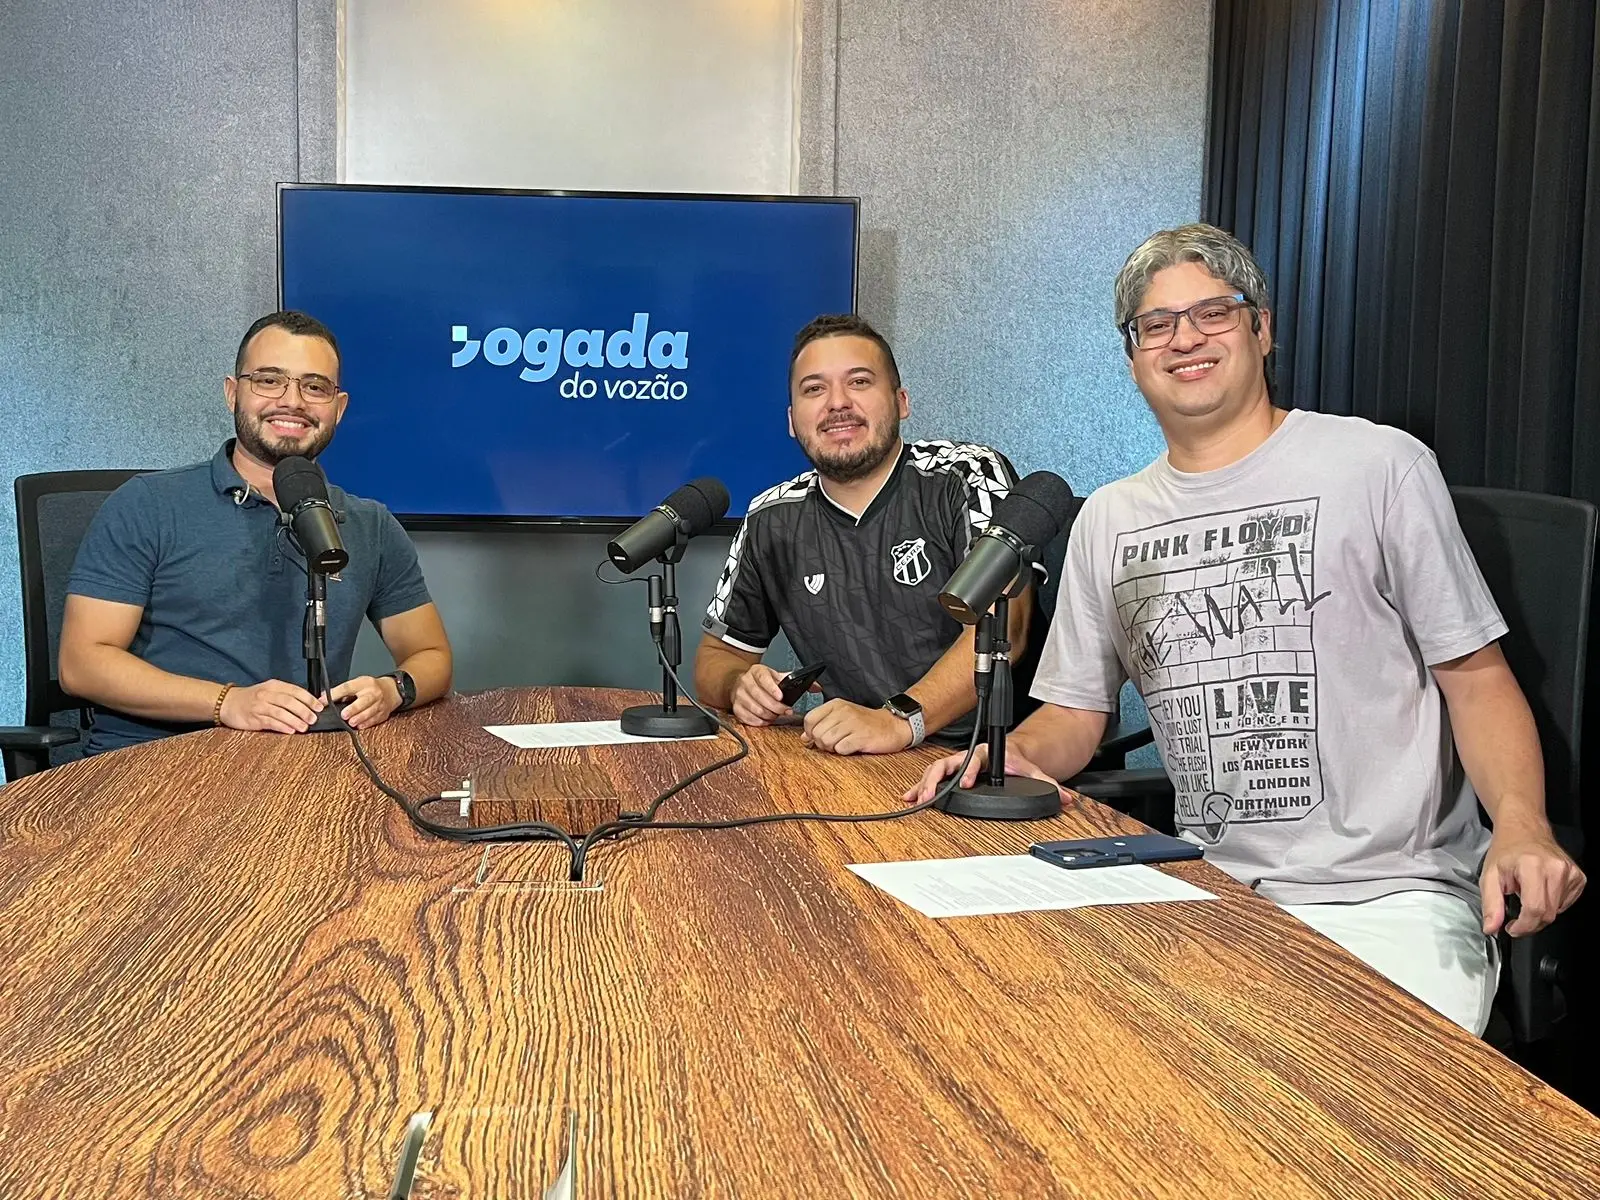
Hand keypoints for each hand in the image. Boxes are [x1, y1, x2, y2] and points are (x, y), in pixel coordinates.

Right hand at [219, 679, 324, 733]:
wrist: (228, 703)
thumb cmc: (253, 698)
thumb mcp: (270, 691)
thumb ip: (287, 696)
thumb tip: (310, 704)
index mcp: (274, 686)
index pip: (295, 690)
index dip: (309, 699)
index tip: (319, 707)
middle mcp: (267, 694)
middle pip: (289, 702)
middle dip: (304, 711)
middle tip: (314, 719)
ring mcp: (259, 706)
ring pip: (280, 712)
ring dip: (295, 720)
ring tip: (305, 727)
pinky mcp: (253, 718)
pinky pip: (270, 722)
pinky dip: (282, 726)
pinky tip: (290, 731)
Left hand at [330, 675, 401, 730]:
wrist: (391, 691)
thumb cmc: (371, 687)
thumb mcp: (358, 683)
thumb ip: (343, 691)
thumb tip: (325, 698)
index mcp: (363, 683)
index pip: (347, 687)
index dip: (334, 694)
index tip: (323, 701)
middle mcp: (373, 693)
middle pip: (363, 701)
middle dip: (353, 708)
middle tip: (344, 715)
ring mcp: (379, 704)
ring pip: (370, 712)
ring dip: (360, 718)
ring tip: (351, 722)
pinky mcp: (383, 713)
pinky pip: (375, 719)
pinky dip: (367, 723)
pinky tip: (360, 726)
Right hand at [730, 663, 794, 725]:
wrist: (742, 683)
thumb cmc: (761, 681)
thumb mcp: (774, 675)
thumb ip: (788, 679)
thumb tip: (807, 684)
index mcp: (756, 671)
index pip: (763, 678)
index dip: (772, 688)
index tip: (781, 697)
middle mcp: (745, 681)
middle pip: (760, 696)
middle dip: (776, 707)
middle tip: (785, 710)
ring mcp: (739, 695)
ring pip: (755, 709)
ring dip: (769, 715)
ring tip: (776, 714)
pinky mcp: (736, 707)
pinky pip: (749, 718)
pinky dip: (760, 721)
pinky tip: (766, 719)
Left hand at [801, 699, 913, 755]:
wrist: (892, 726)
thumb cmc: (865, 723)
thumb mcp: (842, 718)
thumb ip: (822, 725)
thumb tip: (804, 738)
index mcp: (836, 705)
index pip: (809, 719)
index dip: (810, 733)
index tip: (819, 737)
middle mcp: (843, 711)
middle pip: (817, 733)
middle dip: (822, 743)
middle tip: (834, 744)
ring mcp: (853, 723)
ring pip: (827, 742)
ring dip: (832, 749)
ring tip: (843, 745)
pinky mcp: (862, 736)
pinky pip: (841, 749)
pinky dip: (844, 752)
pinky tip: (852, 747)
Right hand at [902, 742, 1062, 803]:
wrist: (1009, 752)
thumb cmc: (1015, 760)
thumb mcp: (1032, 770)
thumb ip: (1048, 783)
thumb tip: (1065, 798)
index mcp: (985, 753)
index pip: (974, 760)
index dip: (968, 772)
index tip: (965, 784)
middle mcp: (967, 756)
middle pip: (946, 765)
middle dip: (935, 780)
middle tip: (928, 795)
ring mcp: (957, 763)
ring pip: (935, 770)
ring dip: (924, 784)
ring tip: (916, 799)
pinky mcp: (951, 771)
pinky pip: (932, 777)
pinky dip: (920, 786)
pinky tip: (911, 797)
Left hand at [1480, 822, 1585, 935]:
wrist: (1523, 829)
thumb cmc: (1507, 850)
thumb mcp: (1489, 876)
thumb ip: (1491, 904)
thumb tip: (1492, 928)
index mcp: (1533, 867)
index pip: (1535, 910)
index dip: (1523, 926)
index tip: (1512, 928)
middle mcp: (1556, 869)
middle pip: (1548, 914)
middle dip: (1530, 923)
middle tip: (1517, 916)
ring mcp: (1570, 872)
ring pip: (1557, 912)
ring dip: (1540, 912)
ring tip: (1527, 895)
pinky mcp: (1578, 877)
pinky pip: (1566, 903)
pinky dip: (1552, 904)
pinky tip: (1541, 891)